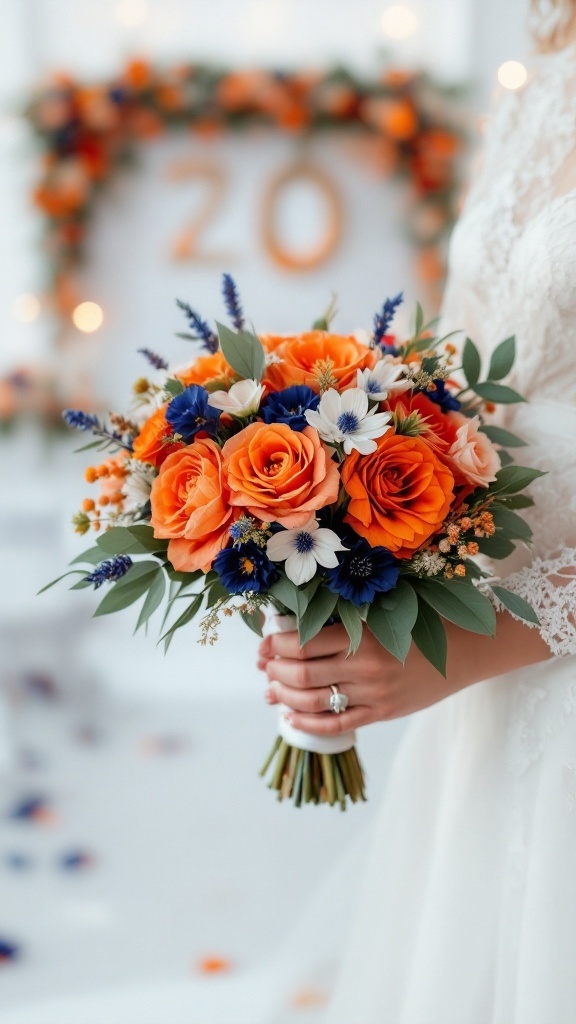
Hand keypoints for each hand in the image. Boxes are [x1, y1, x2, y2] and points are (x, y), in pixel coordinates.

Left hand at [257, 613, 551, 735]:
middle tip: (264, 666)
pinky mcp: (381, 714)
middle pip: (300, 673)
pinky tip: (291, 716)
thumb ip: (345, 618)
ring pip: (313, 701)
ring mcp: (373, 694)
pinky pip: (336, 725)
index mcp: (362, 634)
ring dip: (284, 697)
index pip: (301, 641)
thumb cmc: (420, 623)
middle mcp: (364, 666)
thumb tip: (296, 626)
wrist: (465, 651)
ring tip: (272, 692)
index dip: (275, 643)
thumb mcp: (382, 611)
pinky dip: (307, 722)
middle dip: (273, 670)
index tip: (266, 642)